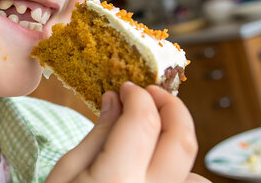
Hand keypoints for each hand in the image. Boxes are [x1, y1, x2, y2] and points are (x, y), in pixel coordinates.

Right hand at [46, 82, 210, 182]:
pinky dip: (179, 179)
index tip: (128, 87)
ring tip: (152, 144)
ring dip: (178, 150)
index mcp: (115, 181)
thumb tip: (116, 99)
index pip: (143, 121)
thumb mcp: (65, 174)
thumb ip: (97, 135)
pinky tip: (154, 176)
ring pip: (195, 174)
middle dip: (173, 107)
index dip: (138, 95)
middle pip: (183, 141)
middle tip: (154, 94)